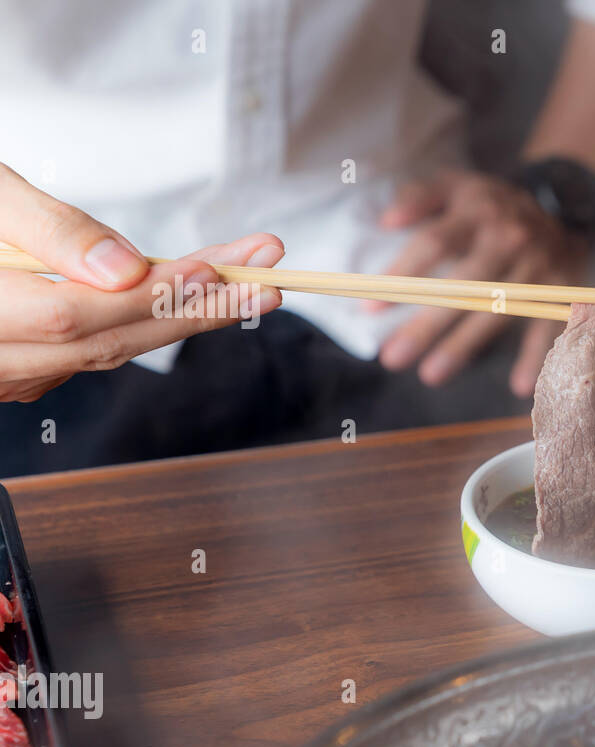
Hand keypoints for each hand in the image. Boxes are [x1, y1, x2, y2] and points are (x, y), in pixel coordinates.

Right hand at [0, 163, 283, 401]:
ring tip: (252, 285)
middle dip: (196, 310)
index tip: (220, 267)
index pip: (77, 314)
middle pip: (107, 343)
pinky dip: (146, 324)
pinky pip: (93, 353)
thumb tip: (124, 269)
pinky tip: (192, 298)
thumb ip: (48, 230)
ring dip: (185, 319)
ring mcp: (5, 372)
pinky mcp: (20, 369)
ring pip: (107, 352)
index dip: (152, 295)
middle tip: (271, 278)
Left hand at [372, 169, 584, 396]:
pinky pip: (548, 325)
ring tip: (430, 375)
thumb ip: (419, 196)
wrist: (563, 204)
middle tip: (393, 357)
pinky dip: (536, 356)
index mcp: (478, 211)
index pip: (435, 243)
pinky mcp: (562, 288)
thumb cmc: (492, 204)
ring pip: (497, 312)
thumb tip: (385, 222)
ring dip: (464, 346)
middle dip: (426, 324)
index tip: (371, 310)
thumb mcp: (457, 185)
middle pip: (464, 286)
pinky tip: (520, 387)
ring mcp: (538, 266)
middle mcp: (509, 238)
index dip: (403, 274)